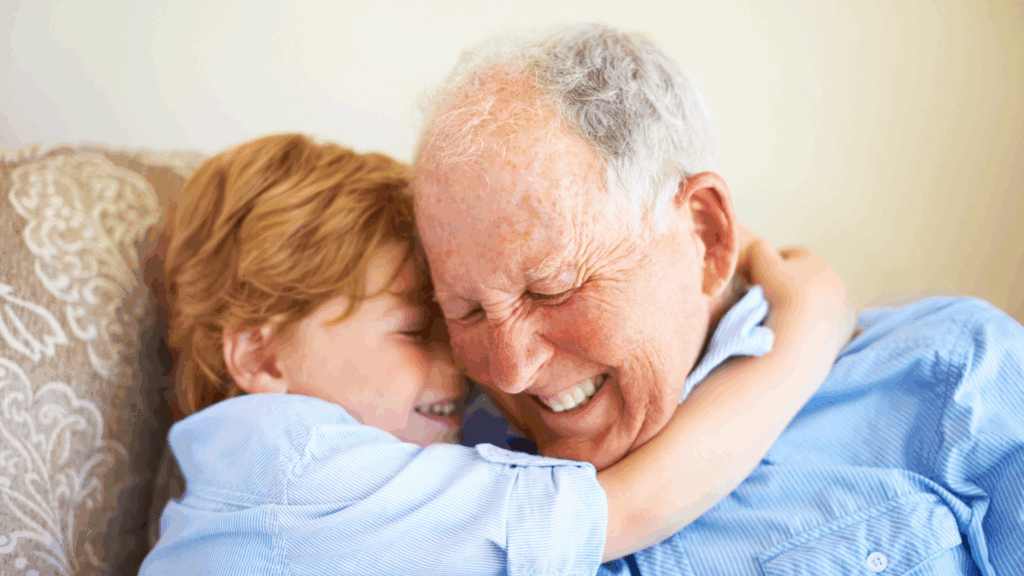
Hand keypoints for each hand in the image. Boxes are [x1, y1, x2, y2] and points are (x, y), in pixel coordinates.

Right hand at [737, 233, 857, 354]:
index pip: (790, 254)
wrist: (800, 336)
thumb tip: (760, 250)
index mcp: (814, 259)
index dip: (771, 265)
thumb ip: (758, 248)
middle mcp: (834, 277)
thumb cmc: (778, 295)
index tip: (759, 280)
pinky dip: (819, 323)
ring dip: (806, 304)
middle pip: (808, 277)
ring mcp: (844, 302)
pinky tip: (804, 330)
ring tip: (787, 318)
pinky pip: (831, 320)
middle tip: (771, 300)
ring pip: (821, 299)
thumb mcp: (758, 261)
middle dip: (791, 285)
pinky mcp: (848, 326)